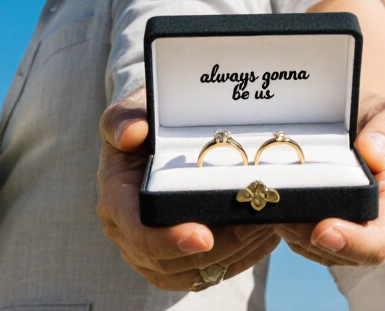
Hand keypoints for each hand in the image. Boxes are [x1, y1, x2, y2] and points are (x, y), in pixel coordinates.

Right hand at [97, 89, 280, 289]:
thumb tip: (132, 133)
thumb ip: (124, 118)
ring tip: (268, 224)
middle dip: (220, 247)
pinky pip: (207, 275)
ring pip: (194, 273)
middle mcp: (127, 232)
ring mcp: (150, 252)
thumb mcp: (131, 109)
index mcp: (116, 198)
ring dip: (235, 254)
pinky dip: (240, 259)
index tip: (205, 237)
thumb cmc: (144, 119)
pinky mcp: (175, 261)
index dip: (169, 241)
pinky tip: (264, 235)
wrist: (154, 136)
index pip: (138, 233)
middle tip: (258, 222)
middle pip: (172, 262)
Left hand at [274, 94, 384, 266]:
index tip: (322, 230)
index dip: (351, 243)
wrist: (372, 132)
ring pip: (317, 250)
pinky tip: (279, 202)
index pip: (380, 242)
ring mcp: (353, 235)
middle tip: (283, 202)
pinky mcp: (331, 234)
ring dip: (293, 230)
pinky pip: (304, 244)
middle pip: (341, 252)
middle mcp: (378, 228)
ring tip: (277, 197)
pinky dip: (287, 227)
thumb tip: (372, 155)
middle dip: (309, 234)